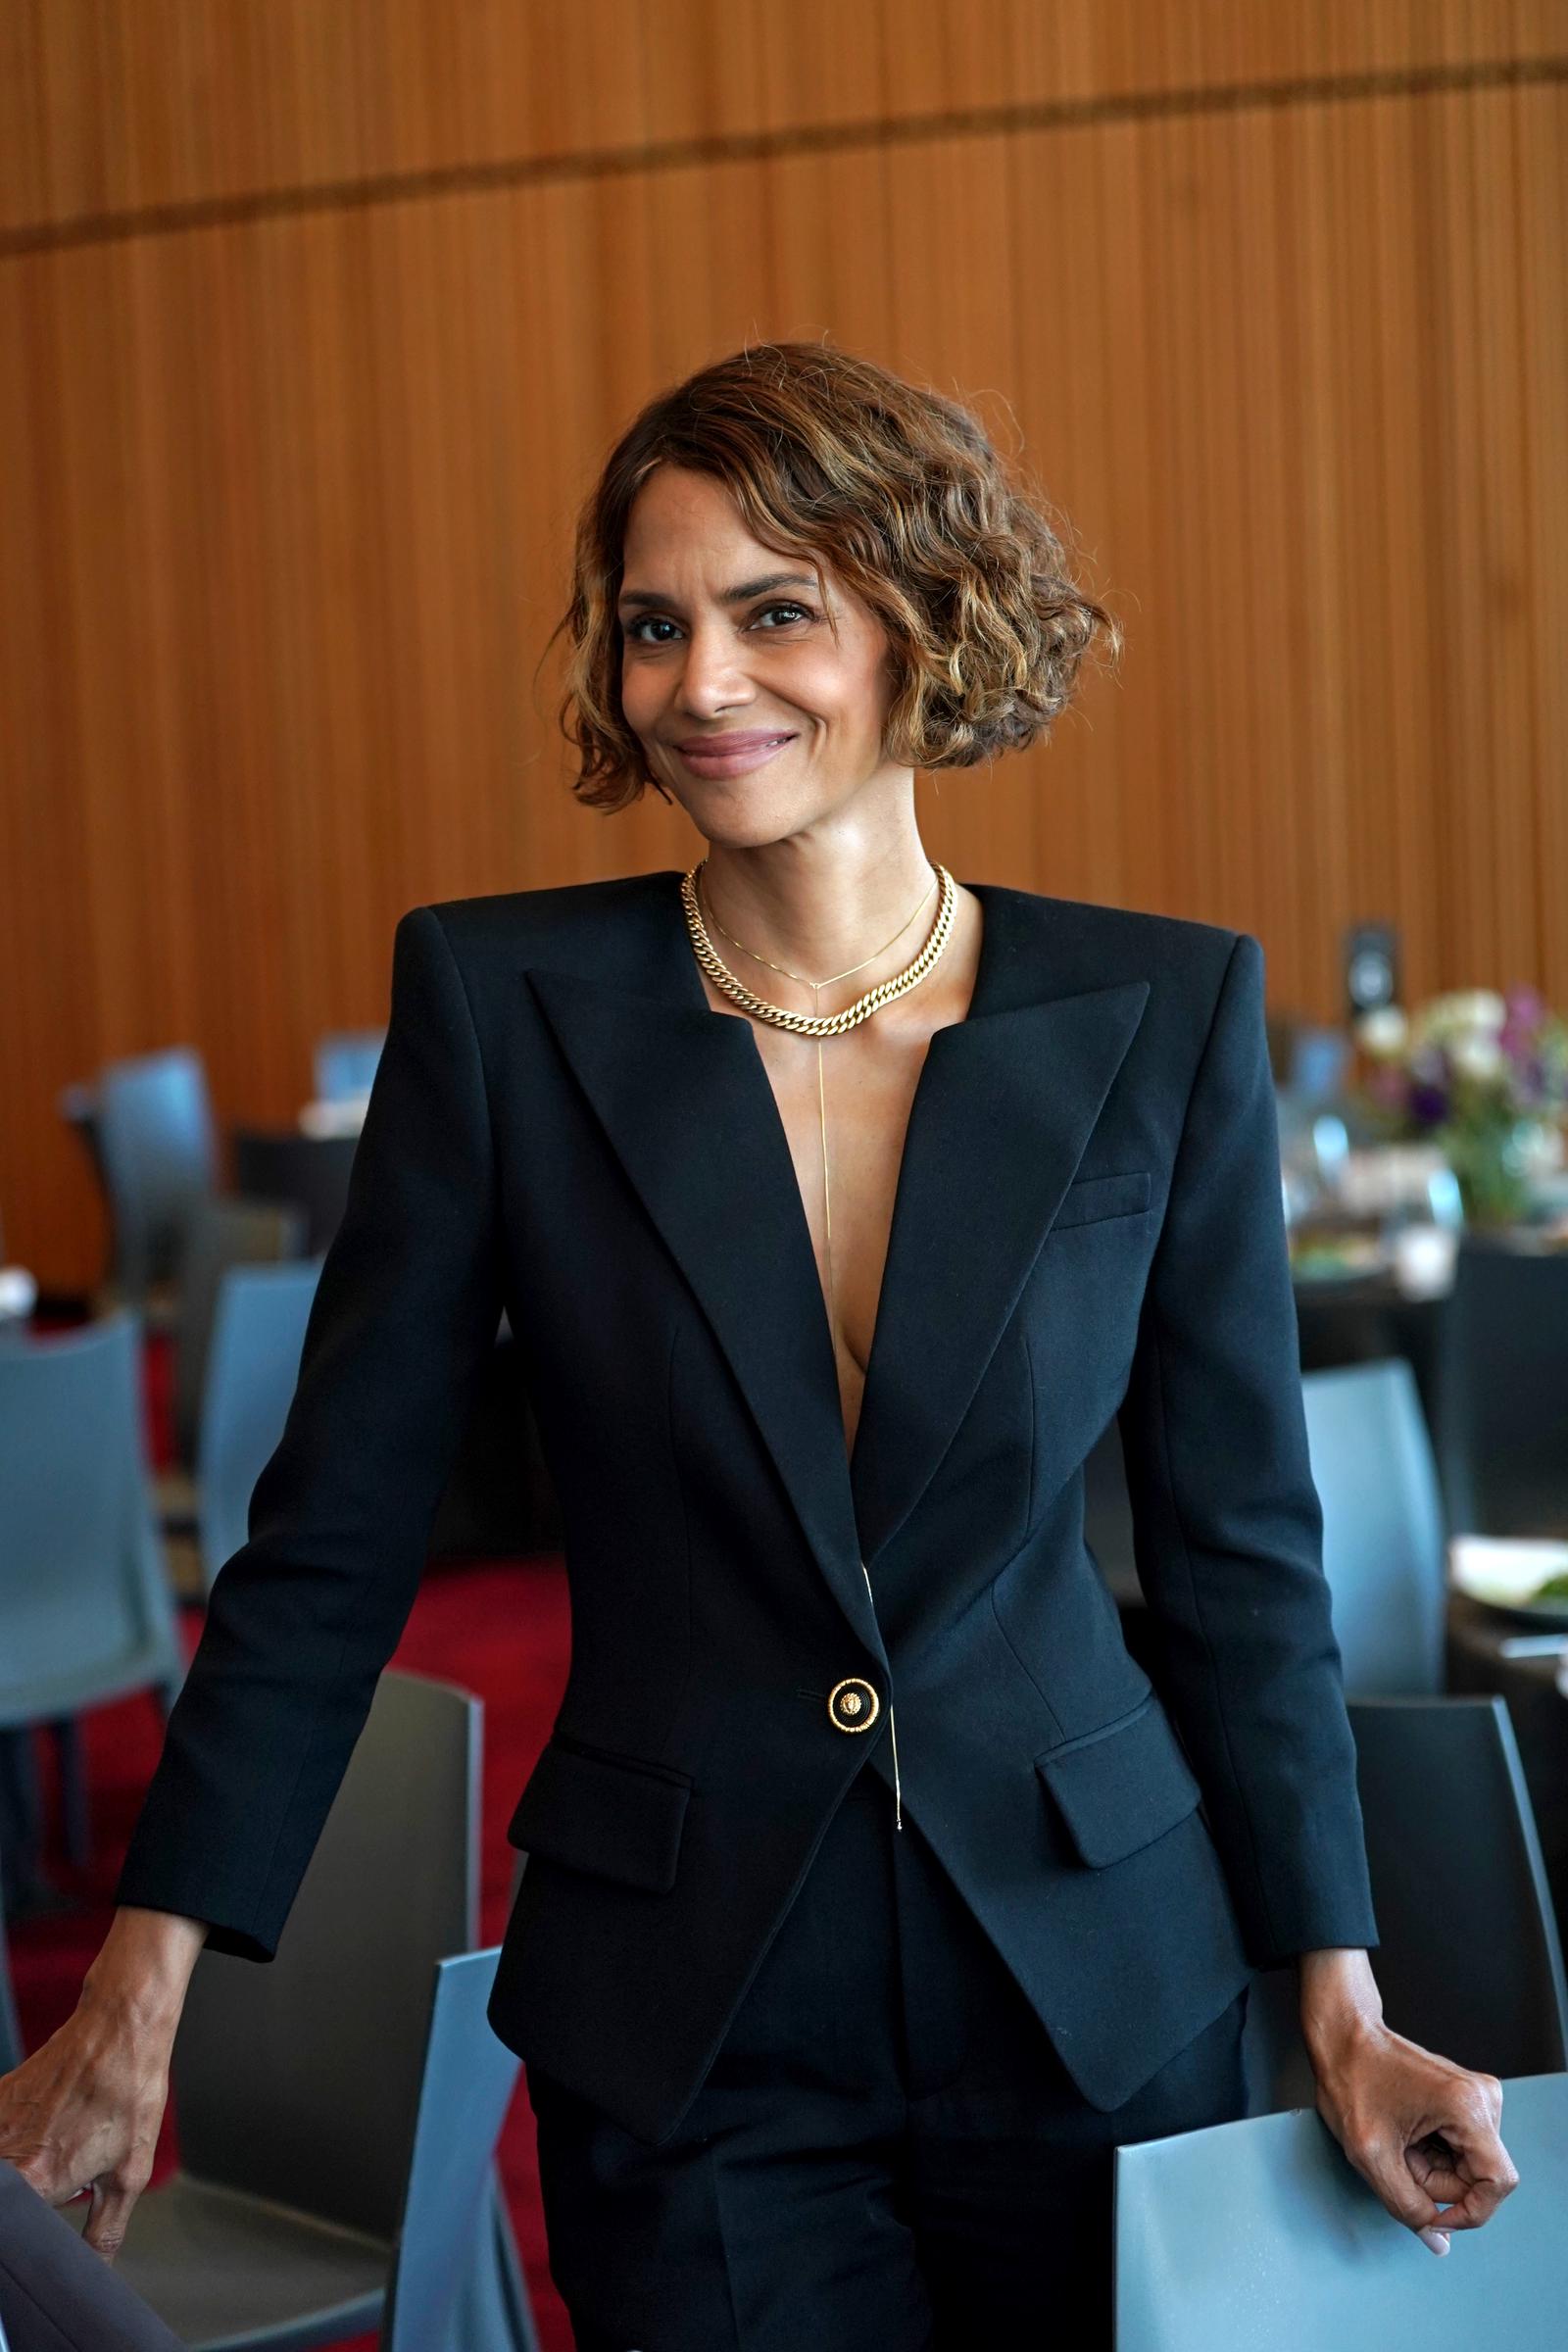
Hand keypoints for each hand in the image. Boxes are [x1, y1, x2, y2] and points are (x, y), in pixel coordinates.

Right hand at [0, 1907, 202, 2262]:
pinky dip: (16, 2141)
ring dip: (23, 2170)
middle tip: (59, 2176)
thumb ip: (104, 2232)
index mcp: (35, 2181)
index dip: (25, 2232)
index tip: (43, 2212)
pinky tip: (49, 2125)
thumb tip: (92, 2268)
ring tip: (59, 2143)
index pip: (14, 2229)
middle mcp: (4, 2153)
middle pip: (7, 2198)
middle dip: (28, 2199)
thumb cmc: (129, 2093)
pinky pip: (0, 2137)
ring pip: (4, 2168)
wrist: (121, 2028)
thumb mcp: (129, 2174)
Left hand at [1301, 1956, 1518, 2253]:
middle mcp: (1482, 2098)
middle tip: (1396, 2158)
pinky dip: (1430, 2153)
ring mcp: (1476, 2097)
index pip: (1496, 2184)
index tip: (1432, 2214)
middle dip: (1435, 2182)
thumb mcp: (1371, 2156)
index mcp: (1467, 2107)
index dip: (1468, 2212)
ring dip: (1430, 2168)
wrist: (1343, 2038)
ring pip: (1466, 2166)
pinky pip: (1458, 2149)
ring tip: (1397, 2142)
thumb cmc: (1351, 2080)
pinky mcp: (1465, 2100)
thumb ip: (1407, 2206)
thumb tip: (1437, 2241)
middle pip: (1477, 2177)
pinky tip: (1405, 2134)